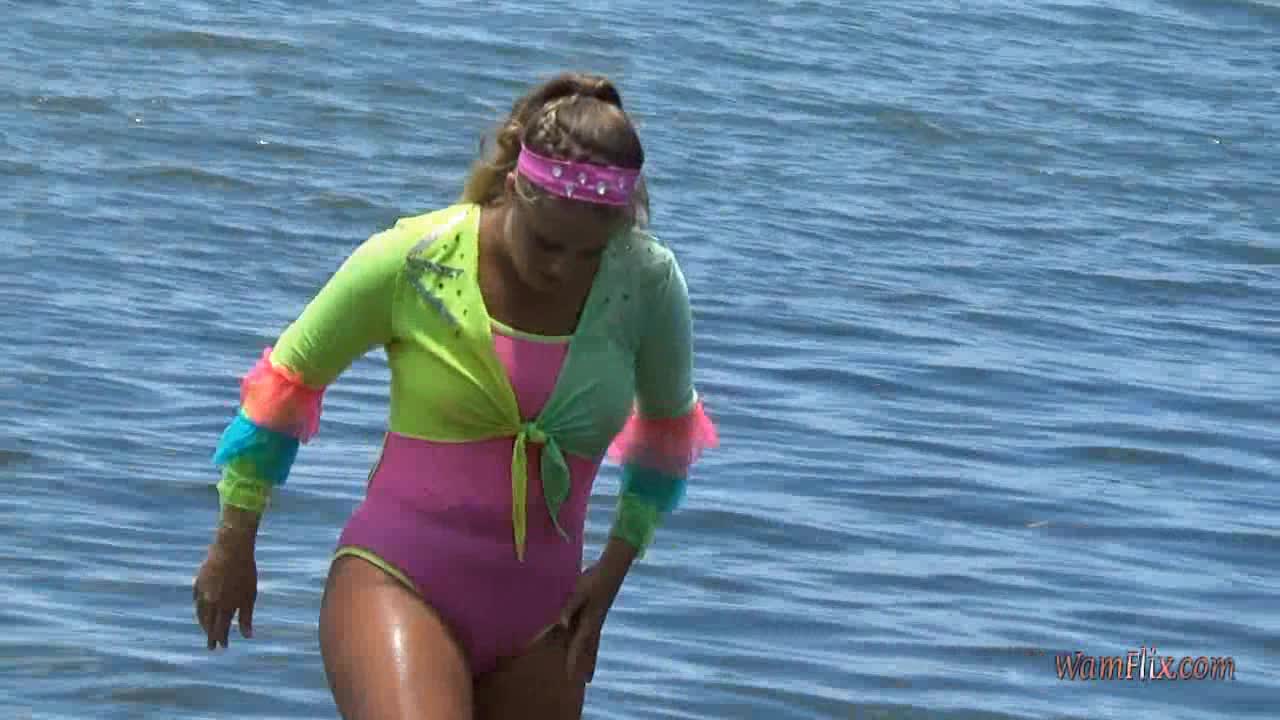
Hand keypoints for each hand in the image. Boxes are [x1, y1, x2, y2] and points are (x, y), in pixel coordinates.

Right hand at [192, 526, 257, 649]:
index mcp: (224, 606)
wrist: (231, 549)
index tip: (222, 647)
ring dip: (203, 624)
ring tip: (207, 630)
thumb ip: (246, 617)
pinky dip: (199, 608)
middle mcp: (210, 602)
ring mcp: (202, 592)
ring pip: (200, 613)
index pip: (220, 629)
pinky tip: (201, 611)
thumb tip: (247, 636)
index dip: (221, 639)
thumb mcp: (250, 596)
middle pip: (208, 624)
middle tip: (211, 646)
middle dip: (210, 635)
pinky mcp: (198, 582)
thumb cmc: (245, 573)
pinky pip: (196, 600)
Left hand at [559, 562, 624, 682]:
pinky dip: (592, 645)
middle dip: (587, 665)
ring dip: (592, 658)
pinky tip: (590, 645)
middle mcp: (595, 625)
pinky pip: (594, 635)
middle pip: (591, 650)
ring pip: (594, 644)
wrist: (610, 571)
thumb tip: (562, 624)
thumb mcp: (578, 594)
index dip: (573, 661)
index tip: (571, 676)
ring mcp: (598, 621)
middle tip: (588, 681)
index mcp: (589, 622)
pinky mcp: (598, 615)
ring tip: (592, 671)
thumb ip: (570, 609)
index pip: (579, 646)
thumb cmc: (593, 581)